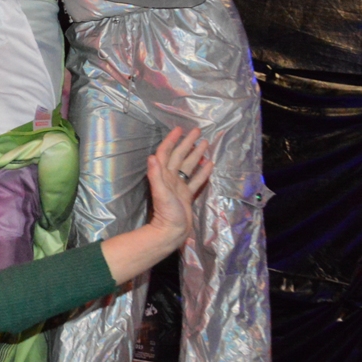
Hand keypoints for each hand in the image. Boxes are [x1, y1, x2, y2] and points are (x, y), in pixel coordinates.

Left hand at [146, 127, 212, 248]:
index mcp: (163, 175)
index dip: (171, 140)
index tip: (179, 129)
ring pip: (189, 166)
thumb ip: (156, 175)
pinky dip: (202, 172)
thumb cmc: (166, 214)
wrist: (172, 232)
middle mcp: (171, 178)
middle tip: (197, 131)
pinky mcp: (187, 195)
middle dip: (187, 143)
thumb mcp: (161, 193)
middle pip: (179, 156)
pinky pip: (196, 181)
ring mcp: (179, 187)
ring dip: (196, 154)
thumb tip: (152, 156)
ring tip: (205, 143)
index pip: (166, 153)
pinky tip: (209, 164)